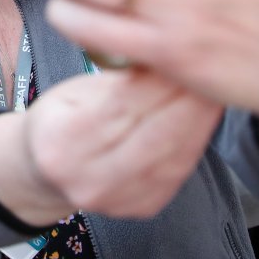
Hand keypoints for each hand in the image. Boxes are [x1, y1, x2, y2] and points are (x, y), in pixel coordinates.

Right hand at [0, 69, 221, 222]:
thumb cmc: (59, 118)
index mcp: (60, 140)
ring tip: (215, 87)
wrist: (42, 173)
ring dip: (200, 119)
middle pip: (154, 133)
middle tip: (213, 66)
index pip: (122, 106)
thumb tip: (162, 50)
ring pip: (173, 154)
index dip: (159, 80)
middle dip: (188, 98)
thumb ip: (115, 79)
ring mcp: (117, 199)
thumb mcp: (73, 90)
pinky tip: (206, 115)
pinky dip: (196, 139)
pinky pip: (179, 170)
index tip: (185, 52)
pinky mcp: (142, 208)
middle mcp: (87, 177)